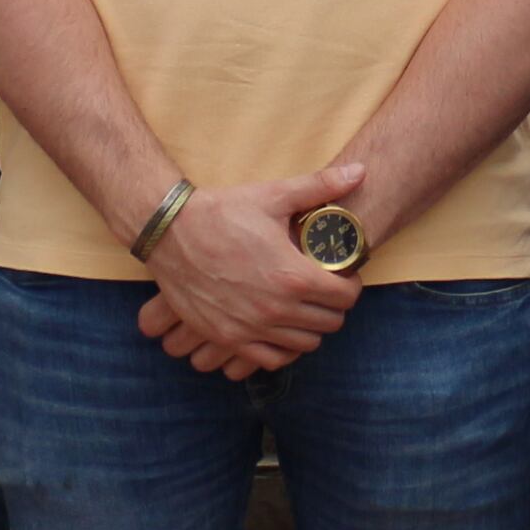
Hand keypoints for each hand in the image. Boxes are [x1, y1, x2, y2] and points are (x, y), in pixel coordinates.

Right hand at [135, 162, 363, 377]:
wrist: (169, 233)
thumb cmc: (223, 212)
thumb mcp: (273, 195)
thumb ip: (321, 186)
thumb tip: (360, 170)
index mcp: (293, 276)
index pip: (346, 297)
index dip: (350, 284)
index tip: (341, 275)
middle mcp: (275, 309)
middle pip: (330, 323)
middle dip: (334, 305)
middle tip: (324, 288)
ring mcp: (251, 328)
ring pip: (305, 344)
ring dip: (310, 327)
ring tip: (302, 306)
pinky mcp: (228, 338)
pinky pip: (271, 359)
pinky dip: (282, 348)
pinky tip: (279, 327)